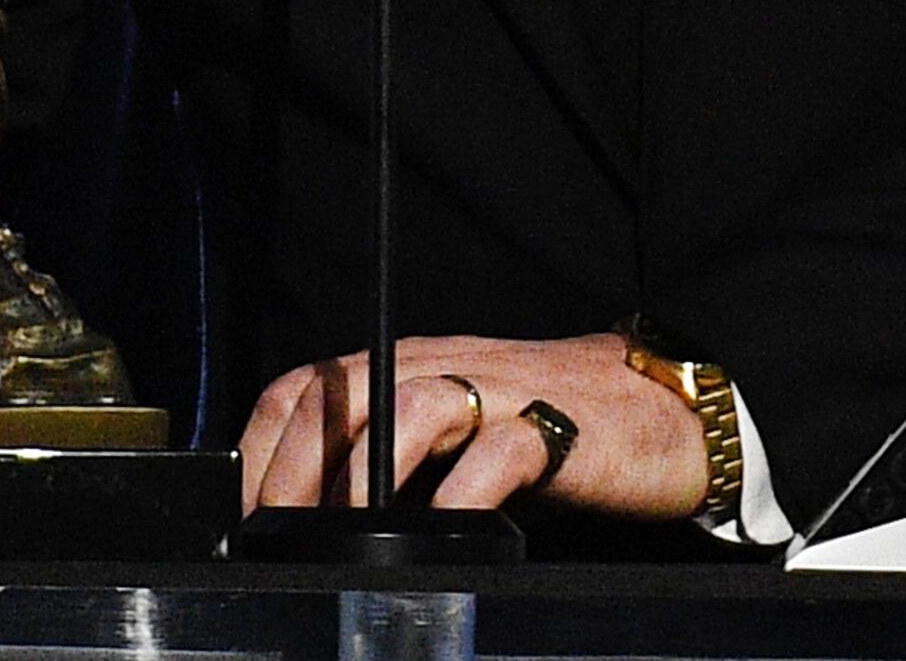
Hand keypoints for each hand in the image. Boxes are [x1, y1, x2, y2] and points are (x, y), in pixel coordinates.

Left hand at [241, 333, 707, 519]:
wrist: (656, 405)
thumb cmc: (545, 427)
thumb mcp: (451, 437)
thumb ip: (390, 460)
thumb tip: (308, 523)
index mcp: (405, 368)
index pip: (307, 387)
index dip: (264, 449)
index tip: (249, 516)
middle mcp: (441, 369)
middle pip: (342, 395)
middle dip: (298, 470)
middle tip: (284, 535)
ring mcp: (496, 394)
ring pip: (408, 409)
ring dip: (365, 478)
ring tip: (348, 536)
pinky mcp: (552, 430)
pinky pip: (497, 455)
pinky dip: (461, 496)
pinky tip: (446, 535)